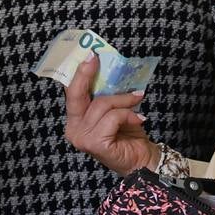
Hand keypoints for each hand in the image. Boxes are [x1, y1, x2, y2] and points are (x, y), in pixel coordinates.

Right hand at [62, 52, 156, 175]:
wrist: (142, 159)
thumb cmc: (128, 133)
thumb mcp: (115, 108)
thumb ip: (107, 93)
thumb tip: (111, 69)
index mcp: (75, 119)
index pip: (72, 92)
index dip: (79, 73)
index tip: (90, 55)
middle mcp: (73, 128)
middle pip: (76, 94)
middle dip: (86, 74)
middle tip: (96, 58)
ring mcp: (81, 138)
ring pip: (102, 104)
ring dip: (123, 100)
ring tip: (137, 99)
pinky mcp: (94, 143)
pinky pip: (113, 117)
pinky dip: (128, 114)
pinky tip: (138, 119)